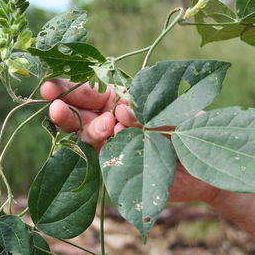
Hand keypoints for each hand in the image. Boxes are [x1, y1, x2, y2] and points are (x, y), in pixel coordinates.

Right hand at [40, 79, 220, 203]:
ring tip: (108, 126)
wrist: (202, 170)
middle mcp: (112, 119)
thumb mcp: (172, 111)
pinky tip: (117, 138)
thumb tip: (121, 110)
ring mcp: (112, 143)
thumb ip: (146, 110)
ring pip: (86, 133)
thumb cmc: (190, 129)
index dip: (72, 87)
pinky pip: (100, 154)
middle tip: (53, 103)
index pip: (92, 90)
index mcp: (123, 99)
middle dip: (65, 106)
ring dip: (87, 127)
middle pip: (81, 111)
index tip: (52, 84)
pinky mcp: (115, 164)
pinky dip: (105, 146)